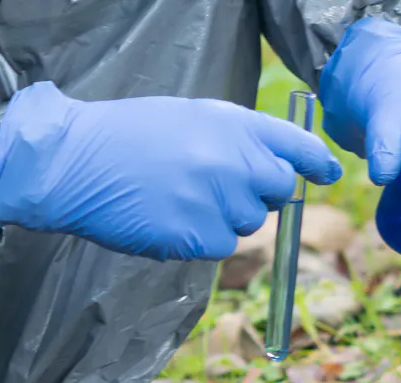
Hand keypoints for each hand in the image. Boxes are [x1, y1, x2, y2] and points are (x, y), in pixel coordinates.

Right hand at [0, 81, 341, 260]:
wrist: (74, 160)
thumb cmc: (130, 135)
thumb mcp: (193, 116)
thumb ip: (239, 138)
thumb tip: (278, 169)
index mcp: (235, 125)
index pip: (298, 145)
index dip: (317, 162)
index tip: (327, 173)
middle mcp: (235, 161)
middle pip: (278, 189)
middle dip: (260, 192)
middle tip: (219, 186)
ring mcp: (218, 201)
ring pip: (248, 222)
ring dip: (224, 217)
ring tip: (179, 196)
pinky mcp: (198, 236)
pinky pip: (222, 247)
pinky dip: (202, 240)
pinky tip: (169, 219)